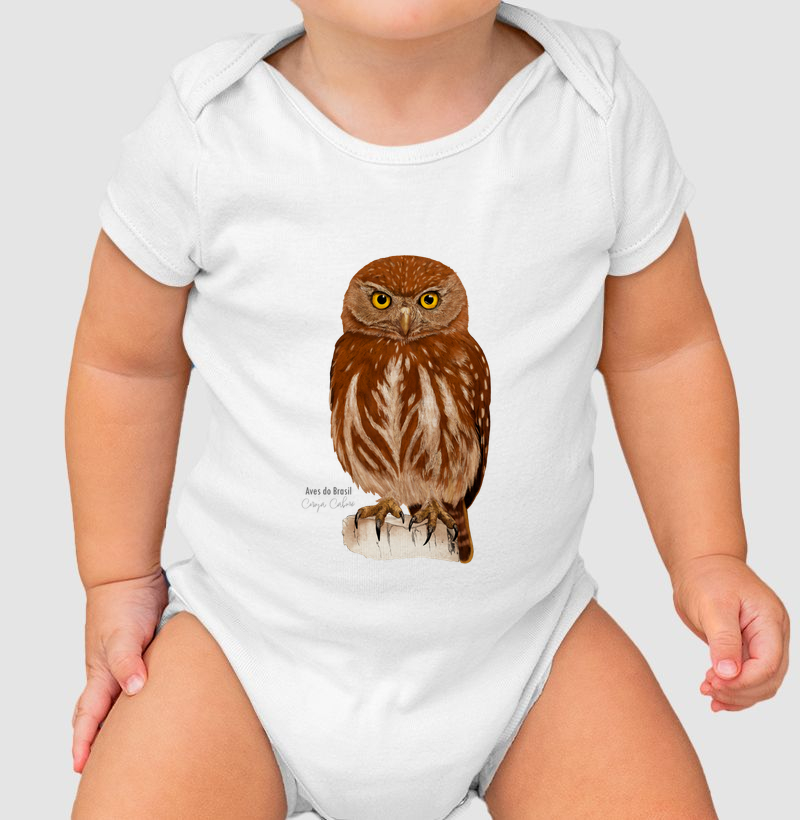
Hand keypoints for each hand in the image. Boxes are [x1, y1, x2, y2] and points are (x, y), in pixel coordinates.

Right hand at [72, 570, 167, 772]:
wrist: (130, 575)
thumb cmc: (122, 603)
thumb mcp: (124, 634)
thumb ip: (128, 662)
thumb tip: (135, 690)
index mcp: (101, 674)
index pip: (90, 716)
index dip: (85, 742)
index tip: (80, 767)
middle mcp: (111, 672)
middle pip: (99, 713)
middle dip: (96, 739)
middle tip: (99, 766)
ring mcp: (125, 662)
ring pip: (118, 698)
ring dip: (117, 719)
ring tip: (125, 743)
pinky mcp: (142, 651)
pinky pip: (137, 680)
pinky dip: (139, 695)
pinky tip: (151, 701)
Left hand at [670, 554, 789, 711]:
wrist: (699, 564)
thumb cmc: (707, 577)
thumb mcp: (713, 605)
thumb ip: (723, 639)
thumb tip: (728, 674)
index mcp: (770, 621)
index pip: (768, 664)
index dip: (744, 681)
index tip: (715, 683)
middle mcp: (771, 634)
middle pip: (768, 678)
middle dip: (739, 691)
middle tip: (708, 690)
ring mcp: (760, 642)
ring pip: (760, 682)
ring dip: (736, 694)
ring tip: (708, 694)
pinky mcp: (746, 647)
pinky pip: (747, 676)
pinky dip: (733, 689)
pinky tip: (715, 696)